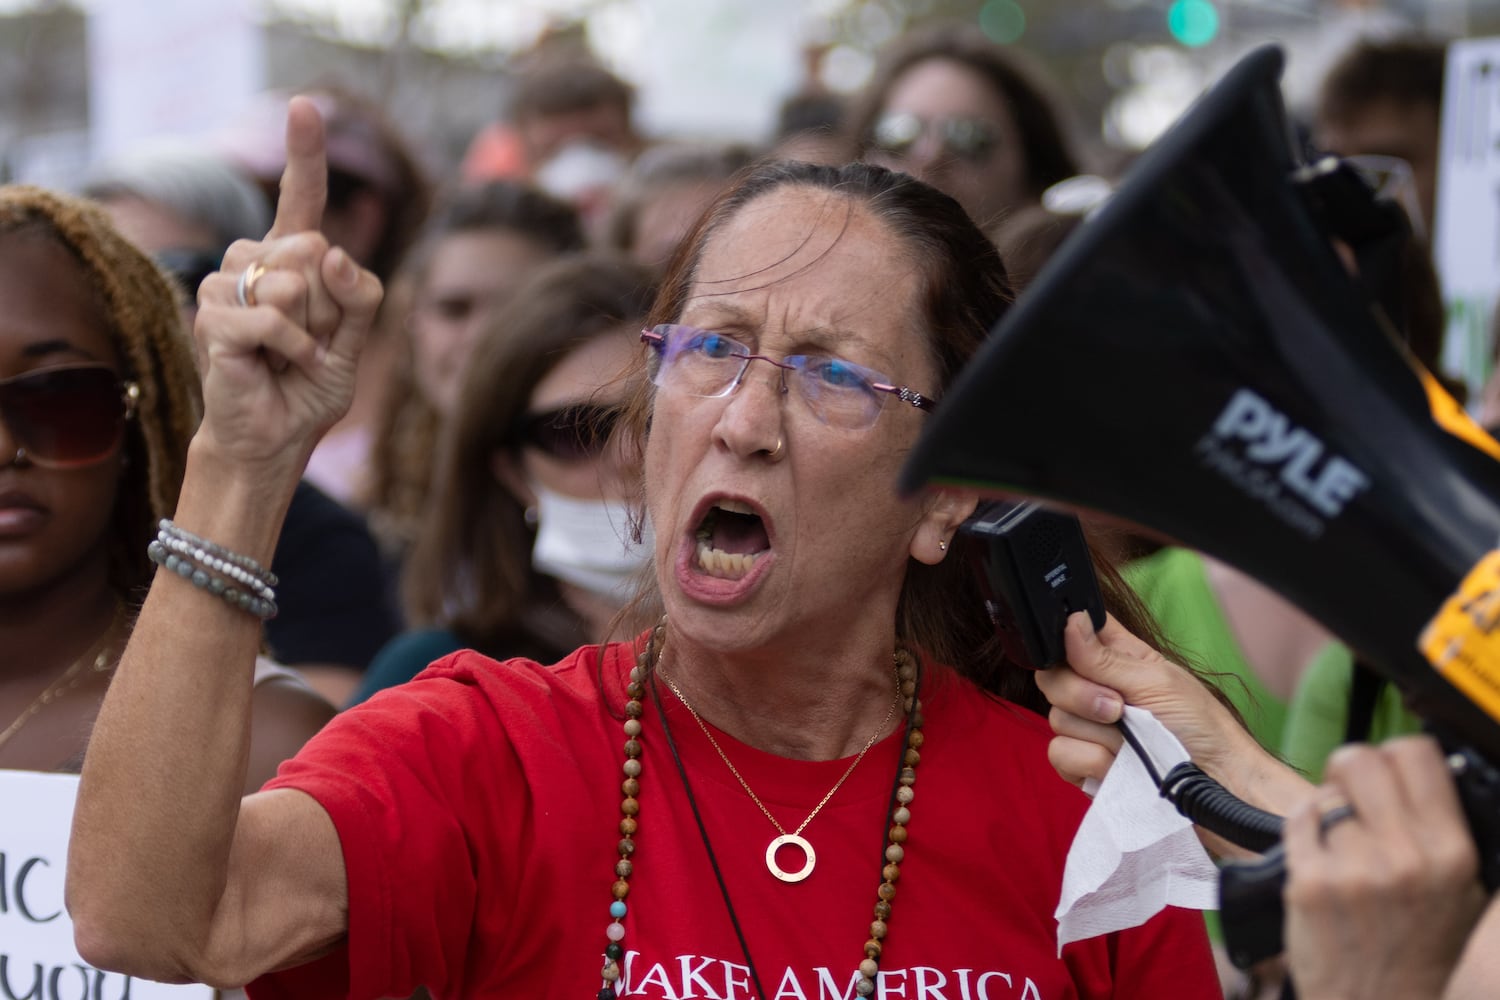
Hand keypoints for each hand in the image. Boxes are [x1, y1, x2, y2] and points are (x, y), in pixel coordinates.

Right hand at [191, 96, 382, 473]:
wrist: (276, 438)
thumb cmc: (309, 387)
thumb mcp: (355, 342)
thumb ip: (359, 296)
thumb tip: (331, 251)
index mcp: (289, 261)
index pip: (300, 200)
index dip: (305, 153)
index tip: (305, 106)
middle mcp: (252, 263)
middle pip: (314, 249)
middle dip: (332, 305)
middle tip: (313, 342)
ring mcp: (225, 287)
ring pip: (295, 282)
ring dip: (312, 331)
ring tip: (292, 357)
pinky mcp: (212, 319)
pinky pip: (277, 318)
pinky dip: (297, 350)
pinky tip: (285, 367)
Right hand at [1039, 612, 1260, 786]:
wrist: (1209, 785)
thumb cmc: (1199, 726)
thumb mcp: (1156, 681)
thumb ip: (1105, 658)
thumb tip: (1071, 621)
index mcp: (1113, 658)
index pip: (1071, 632)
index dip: (1065, 637)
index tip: (1078, 651)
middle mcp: (1093, 689)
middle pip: (1051, 677)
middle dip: (1083, 695)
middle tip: (1121, 708)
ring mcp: (1085, 728)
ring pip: (1055, 718)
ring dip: (1100, 734)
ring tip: (1132, 744)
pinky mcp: (1081, 764)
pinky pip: (1060, 754)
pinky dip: (1091, 761)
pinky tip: (1117, 765)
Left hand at [1283, 736, 1485, 999]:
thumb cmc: (1419, 950)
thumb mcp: (1460, 890)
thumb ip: (1443, 830)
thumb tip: (1431, 769)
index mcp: (1450, 852)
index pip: (1416, 753)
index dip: (1395, 756)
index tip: (1389, 774)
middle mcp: (1404, 857)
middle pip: (1360, 758)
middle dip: (1352, 771)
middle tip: (1354, 797)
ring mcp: (1352, 869)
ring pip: (1326, 794)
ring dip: (1331, 811)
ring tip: (1344, 845)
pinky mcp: (1307, 882)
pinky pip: (1298, 820)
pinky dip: (1304, 830)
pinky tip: (1319, 857)